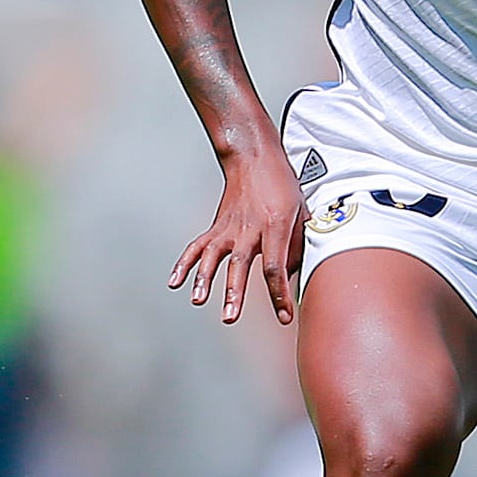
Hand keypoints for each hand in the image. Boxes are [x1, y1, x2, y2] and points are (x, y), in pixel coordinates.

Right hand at [170, 148, 306, 325]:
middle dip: (234, 293)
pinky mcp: (216, 227)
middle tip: (229, 317)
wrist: (255, 158)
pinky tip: (175, 282)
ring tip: (197, 300)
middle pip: (239, 265)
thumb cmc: (282, 186)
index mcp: (274, 226)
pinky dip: (184, 264)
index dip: (279, 294)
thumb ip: (297, 246)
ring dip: (203, 279)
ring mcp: (228, 228)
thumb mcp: (301, 212)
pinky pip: (197, 247)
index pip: (275, 267)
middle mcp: (248, 229)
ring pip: (213, 256)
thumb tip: (291, 276)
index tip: (285, 316)